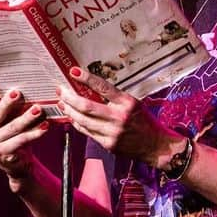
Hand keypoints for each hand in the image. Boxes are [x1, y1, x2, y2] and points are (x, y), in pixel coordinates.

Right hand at [0, 78, 49, 185]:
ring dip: (26, 118)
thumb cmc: (8, 133)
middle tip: (18, 93)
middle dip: (7, 103)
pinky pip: (20, 141)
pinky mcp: (1, 155)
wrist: (12, 162)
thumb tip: (19, 85)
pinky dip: (34, 133)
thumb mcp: (3, 118)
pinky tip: (44, 127)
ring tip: (38, 109)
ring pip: (11, 128)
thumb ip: (5, 104)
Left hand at [56, 66, 180, 166]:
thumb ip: (114, 98)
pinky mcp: (108, 144)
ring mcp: (112, 132)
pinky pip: (87, 132)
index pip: (103, 87)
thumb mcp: (133, 104)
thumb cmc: (145, 122)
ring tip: (62, 103)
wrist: (155, 145)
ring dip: (69, 110)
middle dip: (69, 97)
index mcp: (127, 103)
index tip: (73, 71)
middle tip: (61, 90)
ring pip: (82, 120)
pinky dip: (77, 123)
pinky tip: (72, 117)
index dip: (86, 78)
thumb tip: (90, 89)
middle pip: (86, 106)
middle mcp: (119, 117)